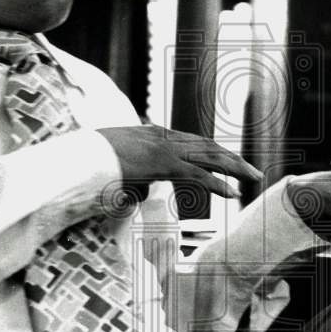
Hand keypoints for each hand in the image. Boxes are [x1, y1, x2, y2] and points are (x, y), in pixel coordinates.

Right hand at [98, 124, 262, 199]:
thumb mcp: (115, 168)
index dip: (215, 153)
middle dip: (232, 159)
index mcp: (153, 135)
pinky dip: (216, 184)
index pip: (192, 142)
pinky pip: (196, 174)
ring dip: (234, 167)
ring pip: (208, 156)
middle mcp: (163, 137)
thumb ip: (131, 180)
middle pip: (207, 146)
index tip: (231, 163)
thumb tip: (139, 196)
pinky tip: (232, 194)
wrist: (78, 156)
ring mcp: (163, 148)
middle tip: (252, 172)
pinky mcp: (161, 163)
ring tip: (253, 178)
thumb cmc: (90, 162)